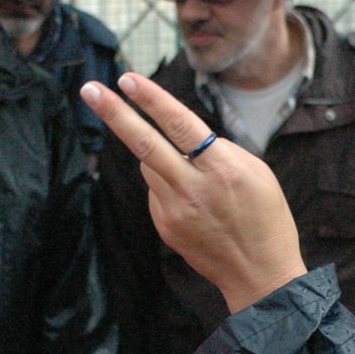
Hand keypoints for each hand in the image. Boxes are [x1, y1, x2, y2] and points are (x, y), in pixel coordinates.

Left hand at [82, 75, 306, 312]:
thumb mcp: (257, 172)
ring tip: (195, 179)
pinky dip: (167, 184)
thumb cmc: (265, 216)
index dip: (151, 99)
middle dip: (115, 114)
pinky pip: (155, 190)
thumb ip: (219, 150)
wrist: (259, 274)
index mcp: (223, 168)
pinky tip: (194, 203)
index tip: (127, 79)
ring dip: (159, 156)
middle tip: (89, 90)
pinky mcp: (164, 226)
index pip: (180, 124)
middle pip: (145, 144)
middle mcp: (193, 188)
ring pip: (149, 165)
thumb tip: (183, 137)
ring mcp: (174, 210)